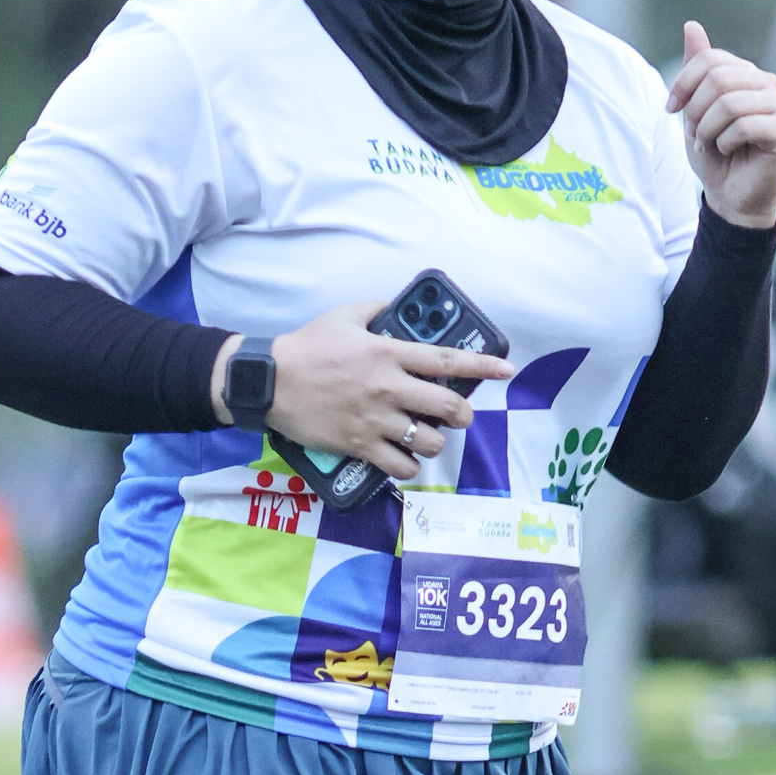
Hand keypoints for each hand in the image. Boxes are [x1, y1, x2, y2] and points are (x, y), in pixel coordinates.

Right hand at [212, 302, 513, 482]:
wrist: (269, 381)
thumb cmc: (305, 347)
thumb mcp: (343, 316)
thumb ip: (375, 310)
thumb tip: (393, 308)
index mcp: (388, 353)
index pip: (446, 359)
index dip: (482, 365)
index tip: (506, 370)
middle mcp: (388, 388)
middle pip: (448, 407)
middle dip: (462, 414)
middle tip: (458, 414)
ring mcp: (375, 419)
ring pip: (428, 441)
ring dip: (434, 441)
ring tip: (425, 437)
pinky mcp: (359, 445)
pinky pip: (399, 465)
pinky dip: (408, 466)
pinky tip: (404, 459)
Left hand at [666, 20, 775, 228]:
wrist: (731, 196)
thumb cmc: (715, 154)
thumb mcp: (695, 110)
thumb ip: (696, 70)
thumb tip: (691, 25)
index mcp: (746, 74)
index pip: (710, 59)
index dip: (683, 83)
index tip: (670, 109)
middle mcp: (766, 83)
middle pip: (719, 78)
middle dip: (696, 110)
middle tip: (696, 134)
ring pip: (729, 102)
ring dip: (708, 130)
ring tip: (710, 145)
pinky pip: (744, 125)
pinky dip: (725, 142)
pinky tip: (728, 151)